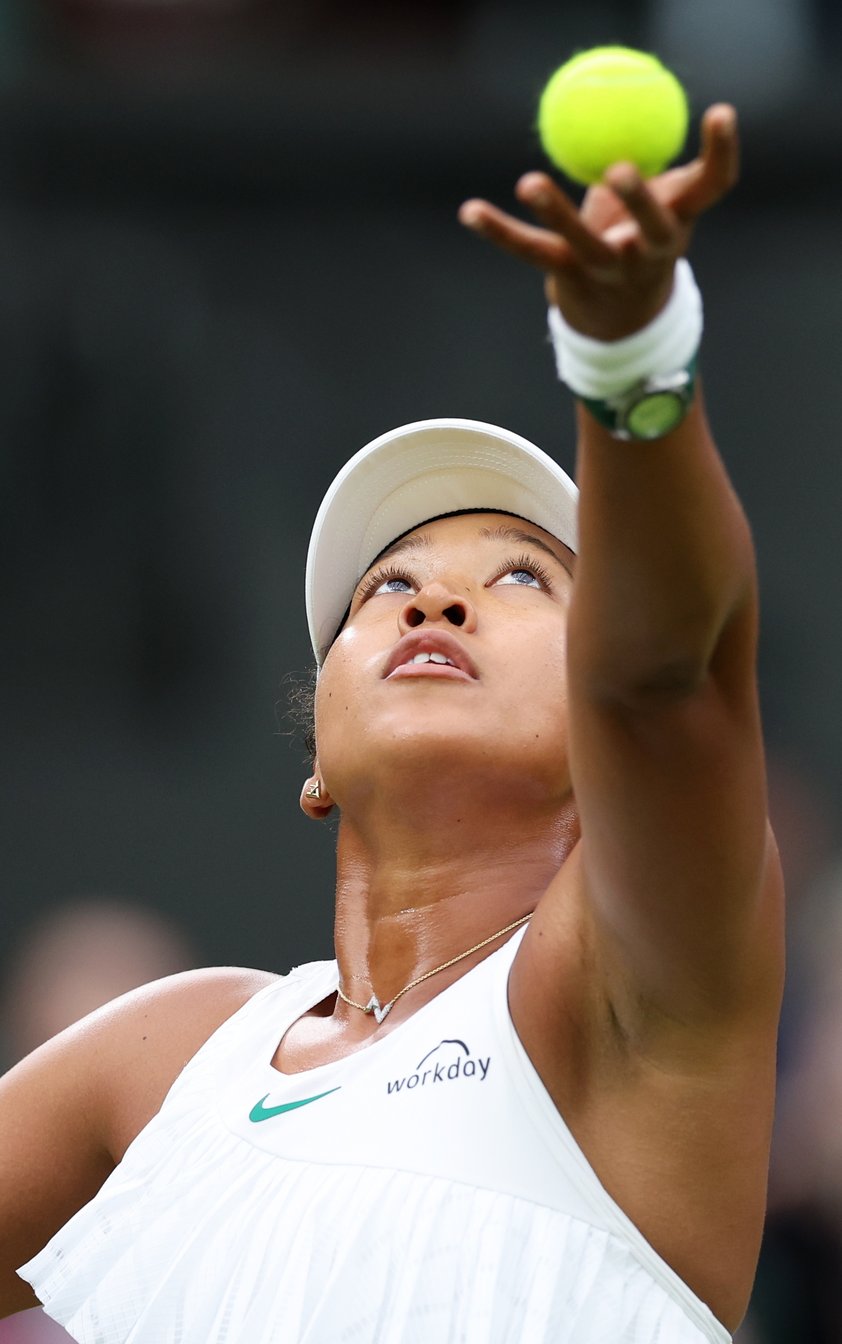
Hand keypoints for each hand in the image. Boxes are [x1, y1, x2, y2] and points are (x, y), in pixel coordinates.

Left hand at [458, 104, 738, 340]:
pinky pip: (531, 250)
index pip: (714, 185)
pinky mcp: (567, 275)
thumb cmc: (641, 237)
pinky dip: (498, 230)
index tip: (720, 112)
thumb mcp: (660, 201)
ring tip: (529, 183)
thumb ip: (655, 164)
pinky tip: (469, 211)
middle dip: (640, 202)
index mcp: (679, 221)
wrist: (622, 316)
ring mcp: (607, 267)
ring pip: (582, 243)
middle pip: (654, 228)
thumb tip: (633, 107)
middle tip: (620, 171)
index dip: (722, 151)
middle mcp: (650, 250)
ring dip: (556, 212)